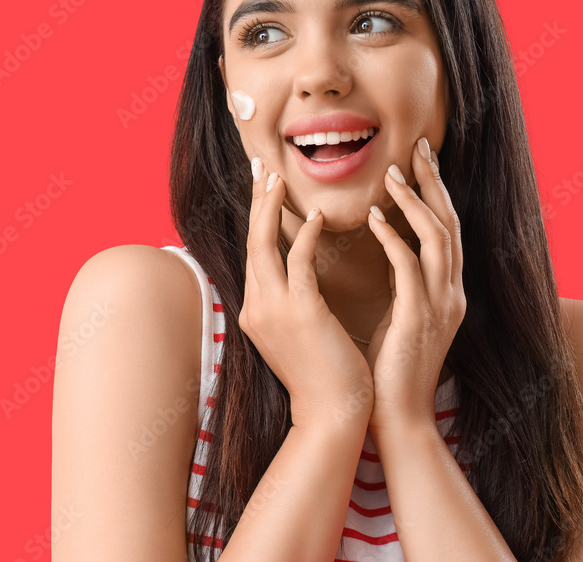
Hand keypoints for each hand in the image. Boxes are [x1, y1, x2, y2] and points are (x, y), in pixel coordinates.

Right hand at [241, 156, 372, 429]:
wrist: (333, 414)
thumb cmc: (325, 377)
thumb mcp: (299, 336)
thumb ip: (292, 305)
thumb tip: (297, 281)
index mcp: (256, 311)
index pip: (253, 255)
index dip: (256, 219)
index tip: (262, 189)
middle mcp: (255, 306)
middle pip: (250, 242)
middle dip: (255, 203)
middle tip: (260, 167)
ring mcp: (272, 309)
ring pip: (263, 245)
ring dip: (270, 208)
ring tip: (279, 178)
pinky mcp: (298, 312)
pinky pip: (297, 262)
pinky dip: (302, 234)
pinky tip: (316, 214)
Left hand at [364, 138, 466, 436]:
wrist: (392, 416)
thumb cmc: (384, 368)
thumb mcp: (395, 316)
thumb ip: (397, 284)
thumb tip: (380, 249)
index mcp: (443, 292)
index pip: (442, 230)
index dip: (432, 194)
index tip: (416, 162)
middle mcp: (449, 293)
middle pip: (449, 223)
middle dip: (434, 183)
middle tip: (418, 147)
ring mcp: (439, 305)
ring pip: (436, 238)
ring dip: (414, 202)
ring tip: (391, 174)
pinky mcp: (420, 318)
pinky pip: (410, 267)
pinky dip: (394, 238)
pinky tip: (373, 217)